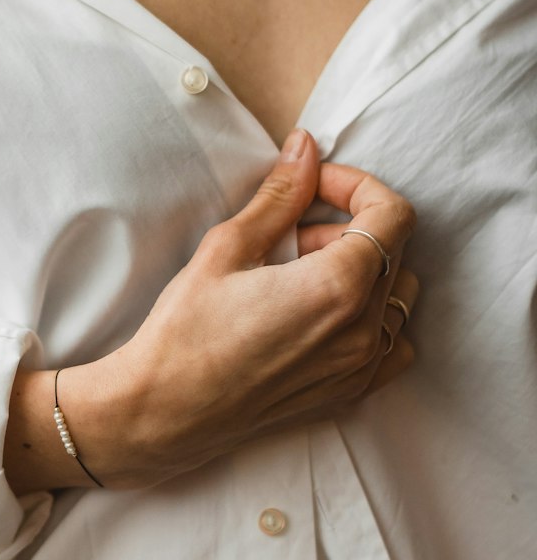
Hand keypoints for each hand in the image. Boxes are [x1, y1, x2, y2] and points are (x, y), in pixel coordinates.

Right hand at [71, 129, 418, 490]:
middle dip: (350, 225)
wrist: (163, 411)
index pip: (392, 214)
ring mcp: (360, 367)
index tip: (315, 185)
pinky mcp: (348, 393)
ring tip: (302, 273)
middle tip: (293, 231)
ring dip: (363, 270)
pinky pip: (392, 345)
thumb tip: (306, 148)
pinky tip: (322, 314)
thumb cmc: (185, 332)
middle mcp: (362, 330)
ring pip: (396, 295)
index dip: (355, 185)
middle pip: (395, 251)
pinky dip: (372, 318)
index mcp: (338, 287)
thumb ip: (280, 196)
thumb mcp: (227, 247)